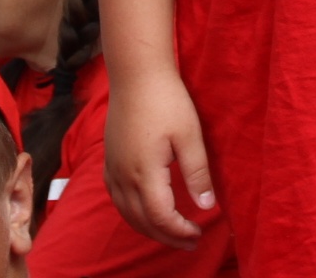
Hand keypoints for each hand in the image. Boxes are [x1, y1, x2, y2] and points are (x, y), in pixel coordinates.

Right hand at [103, 65, 214, 247]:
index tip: (199, 233)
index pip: (161, 217)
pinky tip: (143, 211)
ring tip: (170, 233)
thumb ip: (197, 173)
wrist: (136, 74)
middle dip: (166, 236)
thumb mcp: (190, 135)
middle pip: (142, 221)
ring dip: (148, 228)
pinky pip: (116, 198)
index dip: (179, 231)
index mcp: (145, 172)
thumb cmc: (167, 100)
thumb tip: (207, 207)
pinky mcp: (108, 160)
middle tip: (190, 242)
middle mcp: (124, 176)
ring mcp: (113, 168)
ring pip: (126, 213)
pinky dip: (131, 213)